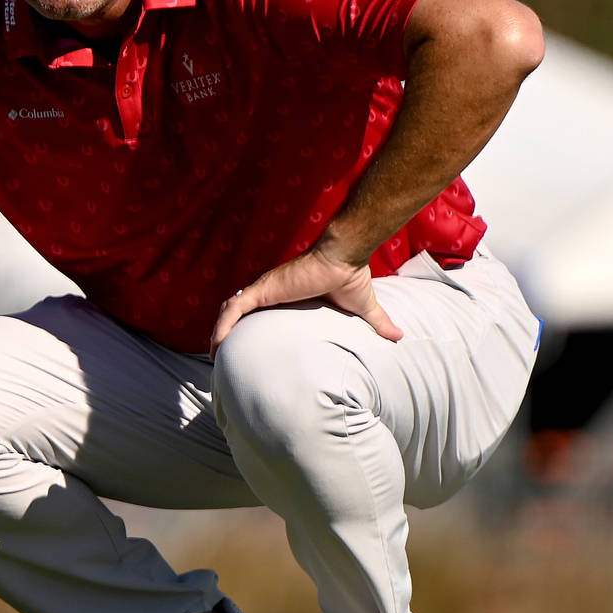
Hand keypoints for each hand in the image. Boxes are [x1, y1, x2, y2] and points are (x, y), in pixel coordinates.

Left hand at [210, 245, 402, 357]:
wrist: (345, 256)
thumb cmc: (350, 278)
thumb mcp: (361, 308)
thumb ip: (377, 323)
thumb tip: (400, 337)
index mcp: (284, 297)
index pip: (256, 313)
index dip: (244, 329)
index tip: (240, 348)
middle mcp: (269, 292)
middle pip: (236, 313)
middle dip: (224, 333)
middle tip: (217, 356)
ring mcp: (263, 289)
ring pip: (229, 312)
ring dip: (218, 331)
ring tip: (212, 354)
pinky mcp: (263, 289)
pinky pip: (234, 308)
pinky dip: (222, 325)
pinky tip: (215, 343)